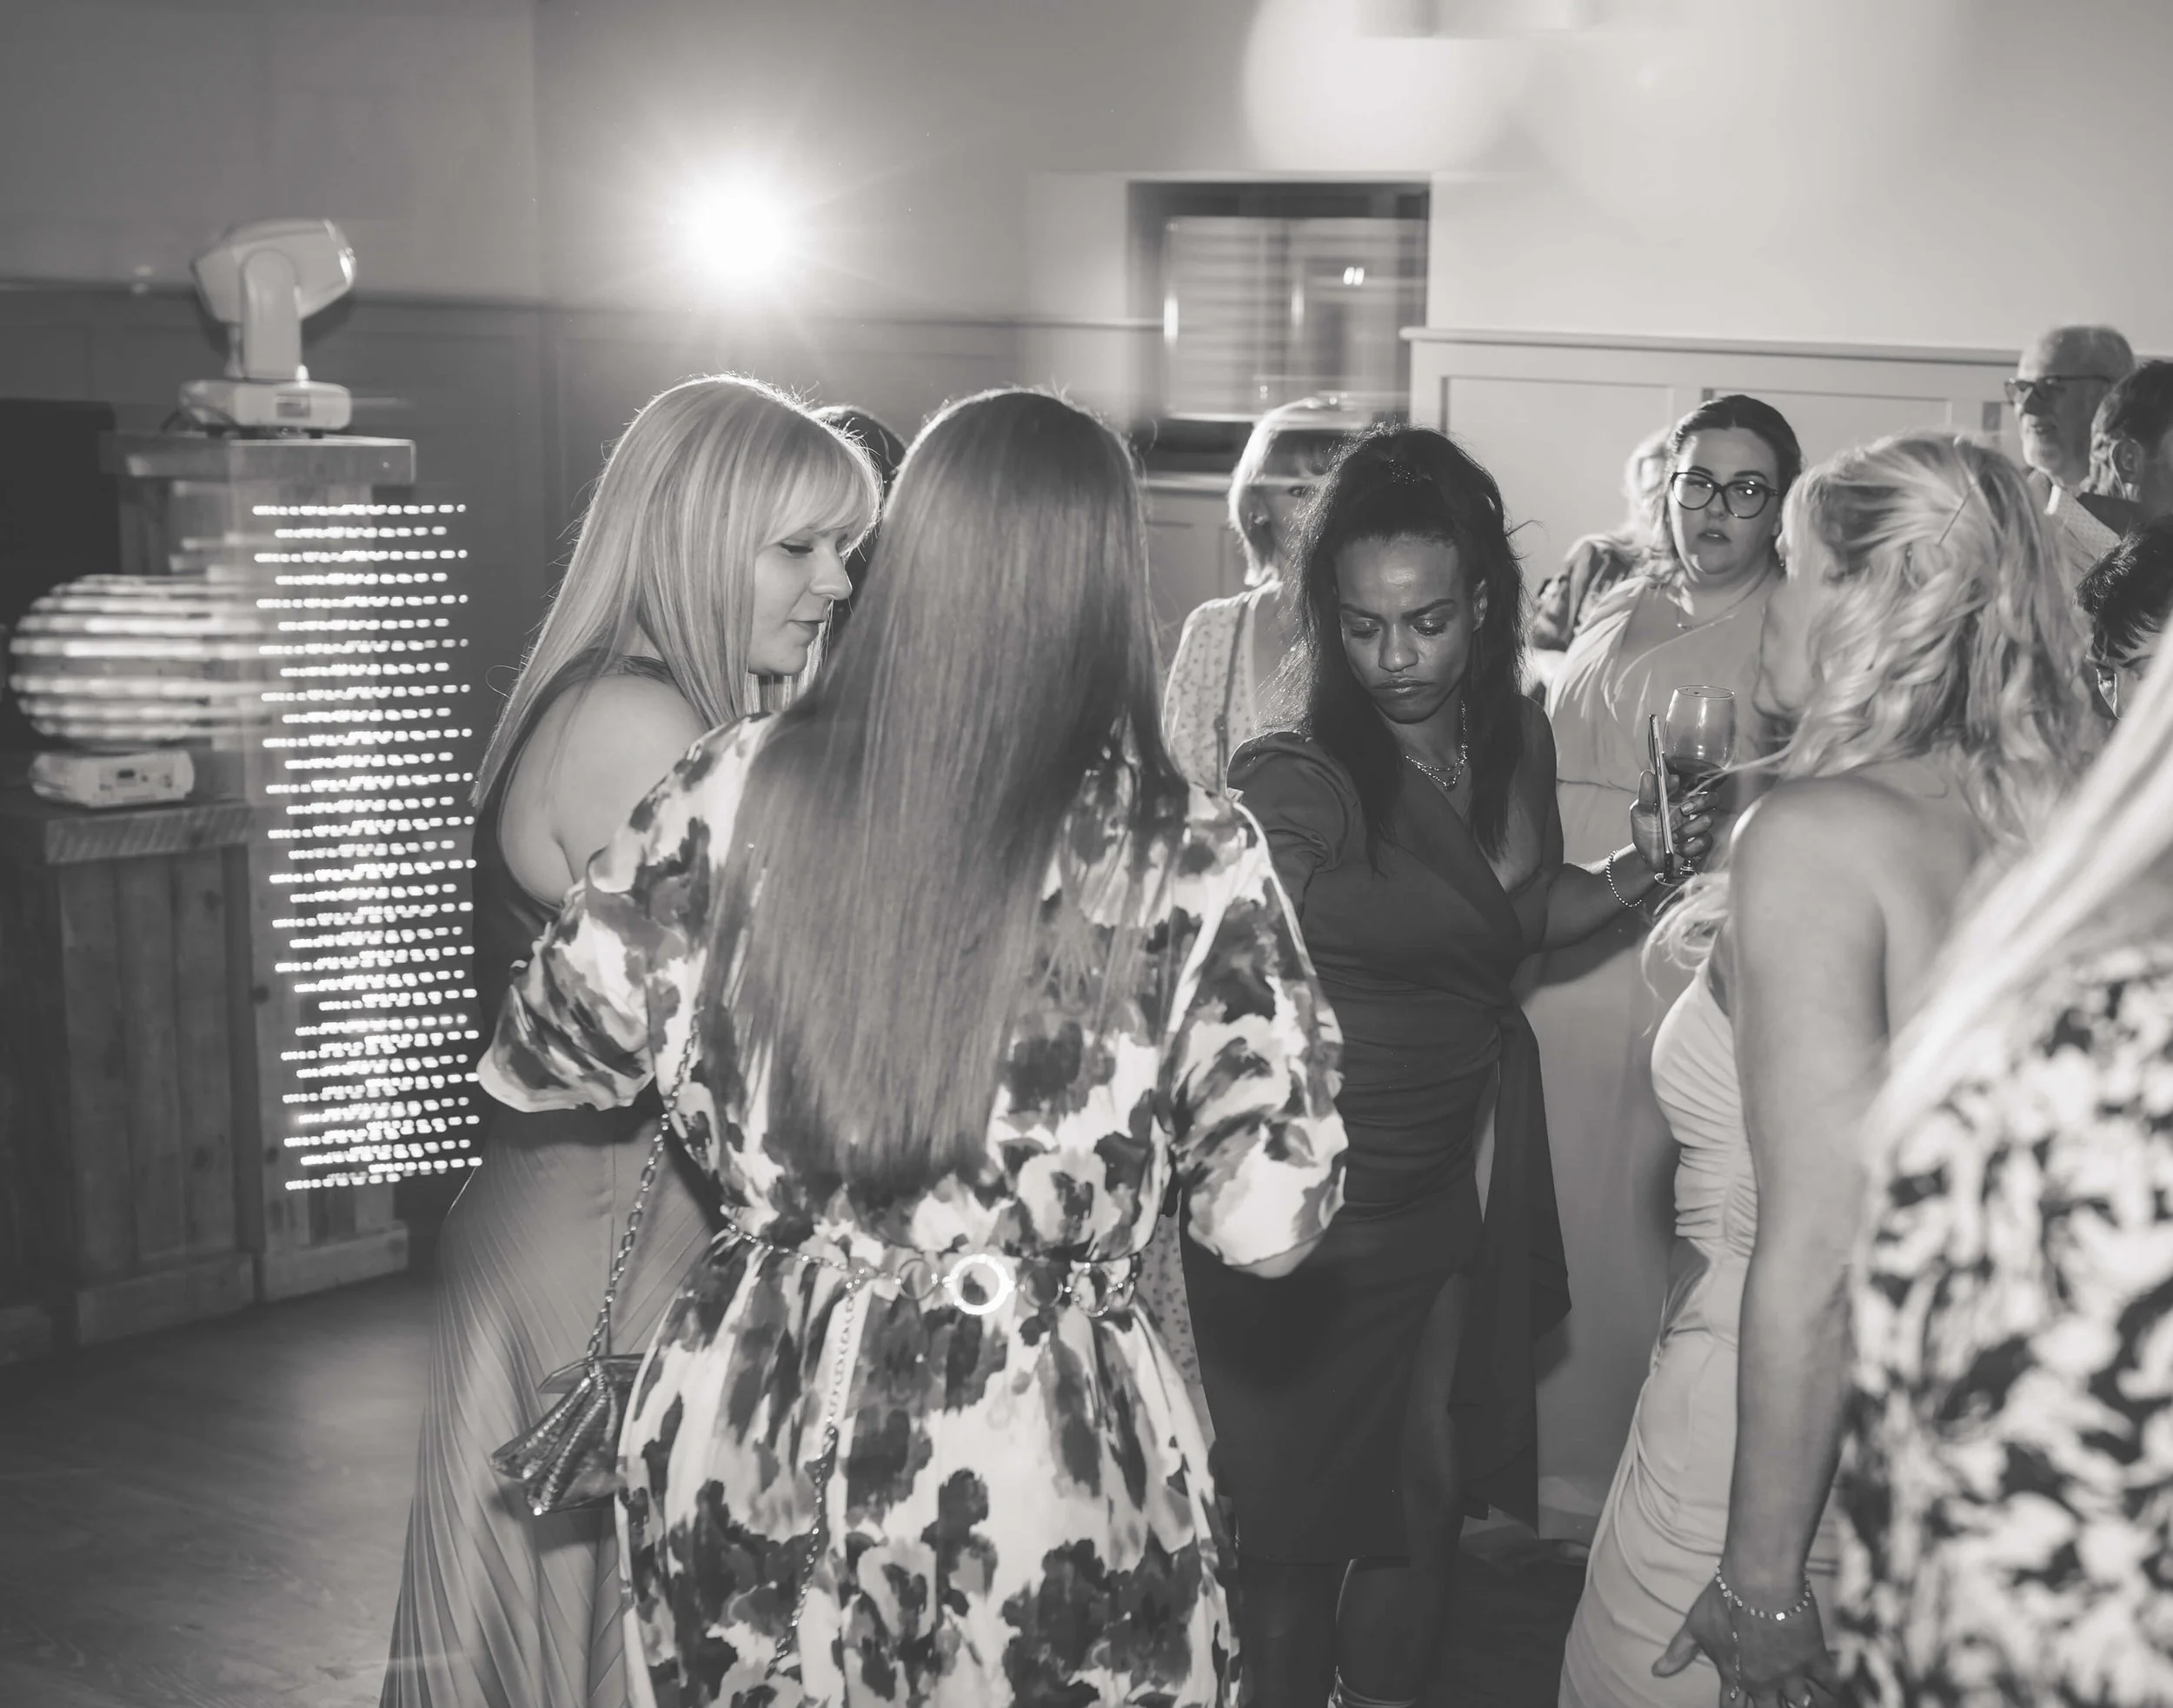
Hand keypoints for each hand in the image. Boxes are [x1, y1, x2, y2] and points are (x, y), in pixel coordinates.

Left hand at [1631, 770, 1716, 874]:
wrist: (1644, 857)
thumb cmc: (1645, 830)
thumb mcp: (1640, 811)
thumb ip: (1646, 794)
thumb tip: (1648, 774)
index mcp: (1680, 800)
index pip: (1696, 784)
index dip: (1692, 783)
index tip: (1677, 785)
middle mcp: (1692, 812)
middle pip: (1712, 799)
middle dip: (1700, 802)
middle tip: (1684, 809)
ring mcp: (1697, 828)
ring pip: (1708, 820)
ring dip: (1688, 829)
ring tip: (1672, 836)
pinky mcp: (1701, 845)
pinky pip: (1705, 841)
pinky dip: (1690, 846)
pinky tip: (1678, 849)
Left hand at [1654, 1575, 1841, 1707]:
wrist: (1759, 1581)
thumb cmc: (1723, 1600)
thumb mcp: (1694, 1626)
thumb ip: (1678, 1653)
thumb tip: (1656, 1673)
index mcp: (1733, 1676)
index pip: (1733, 1706)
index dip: (1734, 1706)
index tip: (1738, 1704)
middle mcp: (1762, 1682)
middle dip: (1767, 1707)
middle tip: (1769, 1701)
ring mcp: (1790, 1674)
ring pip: (1798, 1703)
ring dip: (1797, 1702)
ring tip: (1797, 1699)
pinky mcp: (1814, 1660)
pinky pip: (1830, 1684)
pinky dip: (1833, 1689)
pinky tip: (1835, 1692)